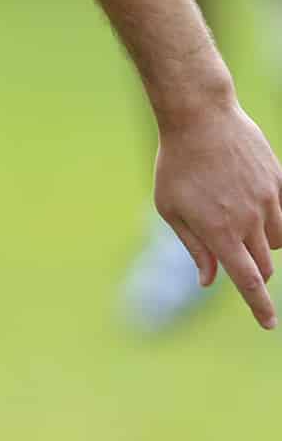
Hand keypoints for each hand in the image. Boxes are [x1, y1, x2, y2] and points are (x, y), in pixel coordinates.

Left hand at [153, 98, 281, 328]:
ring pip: (276, 242)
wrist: (199, 116)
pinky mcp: (278, 182)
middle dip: (253, 272)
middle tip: (235, 259)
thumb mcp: (170, 207)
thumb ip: (193, 247)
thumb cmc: (176, 163)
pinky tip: (245, 196)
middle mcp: (249, 220)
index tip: (268, 324)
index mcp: (220, 231)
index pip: (248, 282)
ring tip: (235, 219)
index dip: (260, 307)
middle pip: (263, 266)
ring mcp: (268, 201)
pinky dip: (269, 218)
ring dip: (261, 245)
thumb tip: (207, 281)